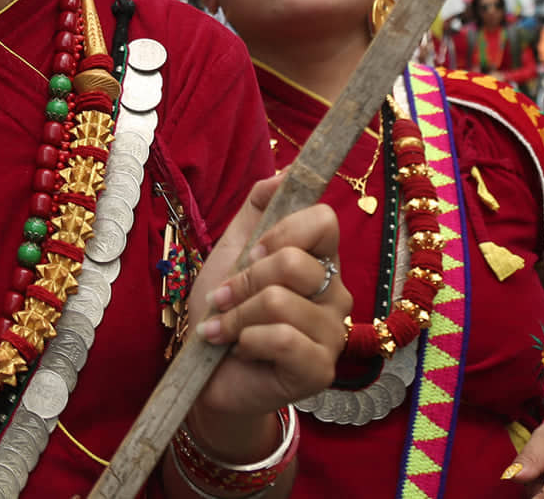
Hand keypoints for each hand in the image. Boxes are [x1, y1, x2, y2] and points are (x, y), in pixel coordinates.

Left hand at [188, 172, 349, 422]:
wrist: (207, 374)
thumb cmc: (225, 311)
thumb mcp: (233, 249)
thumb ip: (259, 207)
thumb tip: (286, 170)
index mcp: (321, 261)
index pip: (324, 220)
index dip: (282, 230)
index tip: (252, 252)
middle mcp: (336, 294)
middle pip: (294, 262)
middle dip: (244, 280)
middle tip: (225, 298)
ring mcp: (333, 334)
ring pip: (280, 301)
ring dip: (237, 315)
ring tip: (224, 329)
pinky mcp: (321, 370)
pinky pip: (283, 339)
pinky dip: (247, 341)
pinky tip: (239, 350)